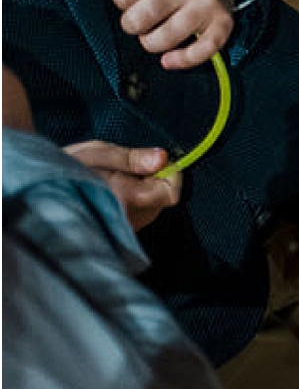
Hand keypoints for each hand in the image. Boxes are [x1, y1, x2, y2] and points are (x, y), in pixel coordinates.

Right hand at [62, 139, 182, 230]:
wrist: (38, 192)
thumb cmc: (67, 169)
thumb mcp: (98, 154)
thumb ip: (132, 157)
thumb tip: (163, 158)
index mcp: (129, 198)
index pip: (171, 192)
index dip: (170, 173)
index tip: (154, 161)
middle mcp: (130, 220)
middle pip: (163, 199)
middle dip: (154, 180)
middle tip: (127, 168)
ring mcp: (124, 230)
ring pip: (151, 207)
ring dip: (142, 190)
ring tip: (113, 180)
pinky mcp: (117, 233)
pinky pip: (138, 214)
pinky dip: (132, 200)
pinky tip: (111, 192)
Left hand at [91, 0, 238, 69]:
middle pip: (137, 20)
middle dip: (134, 24)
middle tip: (144, 16)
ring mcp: (206, 4)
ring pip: (162, 40)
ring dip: (152, 42)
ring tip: (156, 32)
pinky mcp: (223, 23)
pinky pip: (200, 51)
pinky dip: (182, 60)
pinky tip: (170, 59)